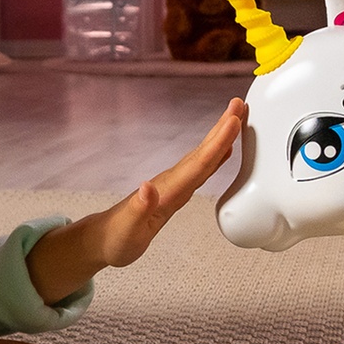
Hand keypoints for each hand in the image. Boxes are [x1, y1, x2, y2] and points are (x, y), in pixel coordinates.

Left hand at [27, 97, 246, 303]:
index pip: (197, 164)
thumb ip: (138, 209)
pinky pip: (200, 169)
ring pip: (203, 157)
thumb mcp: (127, 229)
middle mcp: (172, 182)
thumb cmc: (116, 237)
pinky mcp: (175, 191)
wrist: (104, 239)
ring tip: (236, 119)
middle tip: (239, 105)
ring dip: (220, 138)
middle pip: (202, 152)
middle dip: (222, 129)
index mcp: (166, 190)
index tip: (233, 122)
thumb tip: (147, 187)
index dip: (217, 144)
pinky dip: (214, 158)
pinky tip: (223, 152)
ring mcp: (173, 185)